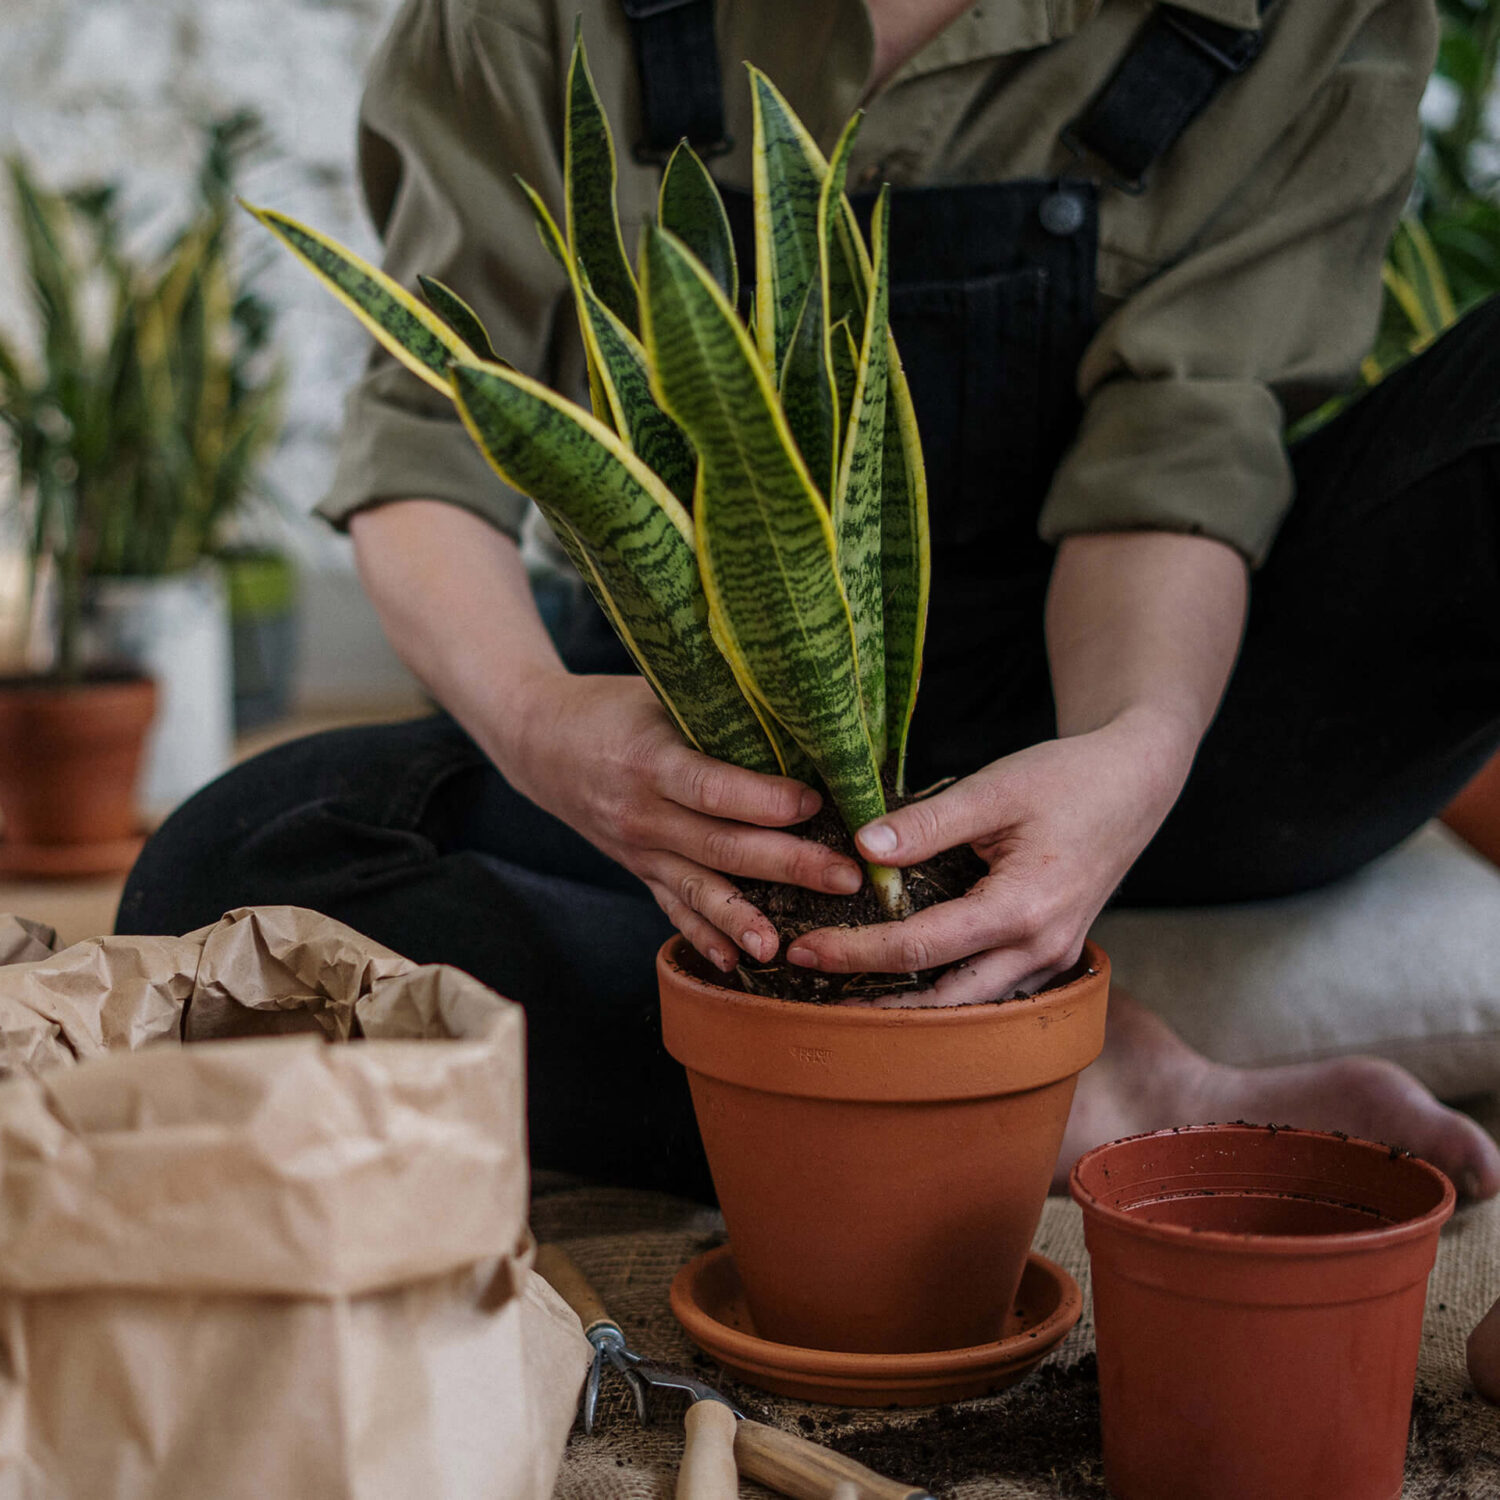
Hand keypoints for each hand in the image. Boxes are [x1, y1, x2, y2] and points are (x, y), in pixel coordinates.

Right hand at [503, 673, 862, 971]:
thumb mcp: (657, 693)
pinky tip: (735, 963)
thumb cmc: (611, 707)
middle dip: (787, 865)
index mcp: (649, 761)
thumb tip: (799, 716)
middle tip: (845, 877)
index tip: (816, 803)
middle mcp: (642, 813)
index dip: (765, 800)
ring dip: (743, 919)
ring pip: (698, 889)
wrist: (539, 740)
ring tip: (784, 946)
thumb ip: (717, 710)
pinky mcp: (638, 870)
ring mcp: (638, 849)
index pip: (713, 789)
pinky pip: (672, 909)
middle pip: (720, 846)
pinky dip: (702, 937)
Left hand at [784, 710, 1191, 1003]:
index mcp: (1024, 908)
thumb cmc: (1069, 779)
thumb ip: (927, 823)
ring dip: (912, 1006)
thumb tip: (861, 848)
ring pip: (972, 1005)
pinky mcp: (1052, 953)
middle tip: (812, 990)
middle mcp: (1042, 948)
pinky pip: (994, 990)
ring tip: (848, 996)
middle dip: (876, 1001)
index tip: (804, 951)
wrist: (1136, 782)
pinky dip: (947, 991)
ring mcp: (1052, 958)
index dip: (857, 952)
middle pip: (945, 999)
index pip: (922, 947)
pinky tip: (906, 980)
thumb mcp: (995, 788)